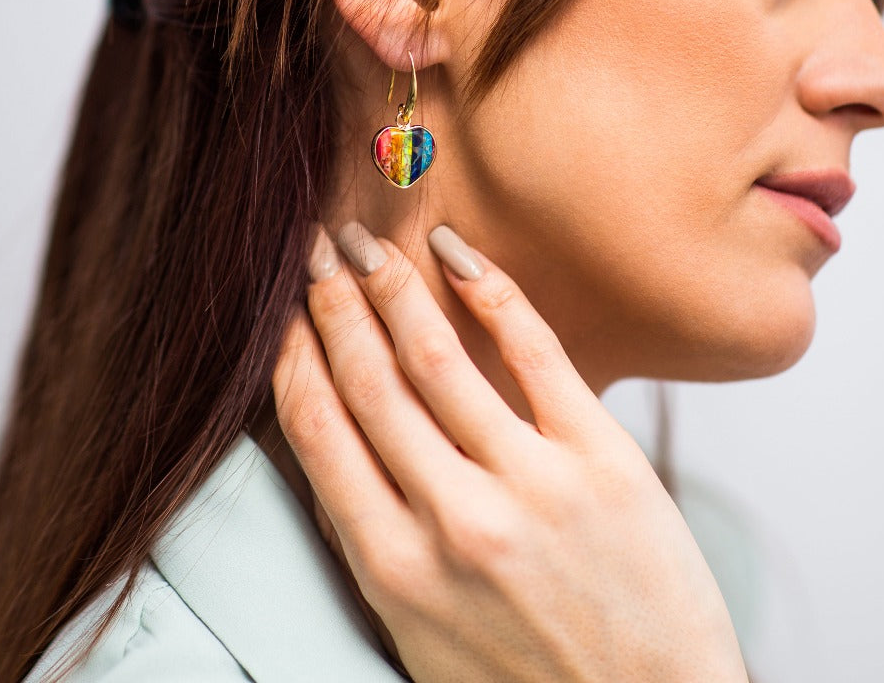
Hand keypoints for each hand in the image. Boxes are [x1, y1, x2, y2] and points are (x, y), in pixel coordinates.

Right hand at [273, 221, 746, 682]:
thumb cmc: (530, 682)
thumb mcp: (423, 633)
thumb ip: (379, 540)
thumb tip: (340, 443)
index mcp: (393, 569)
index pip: (317, 429)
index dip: (292, 355)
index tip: (284, 312)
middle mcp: (451, 522)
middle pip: (366, 381)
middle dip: (331, 303)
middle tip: (317, 252)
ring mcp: (529, 485)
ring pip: (435, 357)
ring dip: (392, 287)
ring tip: (370, 244)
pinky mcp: (600, 459)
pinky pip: (534, 352)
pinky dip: (490, 292)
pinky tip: (459, 255)